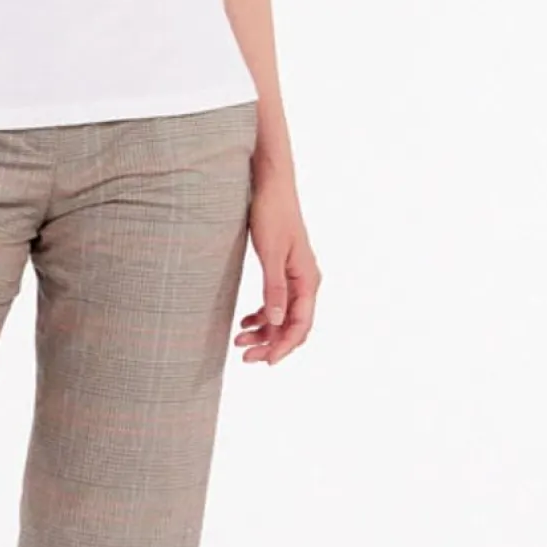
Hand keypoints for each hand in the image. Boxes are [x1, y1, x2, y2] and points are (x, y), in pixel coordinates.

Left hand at [237, 173, 319, 364]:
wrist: (270, 185)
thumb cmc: (272, 213)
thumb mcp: (270, 253)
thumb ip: (274, 289)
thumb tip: (277, 322)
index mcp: (307, 280)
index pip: (301, 324)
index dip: (284, 346)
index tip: (266, 361)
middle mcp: (306, 282)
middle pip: (293, 325)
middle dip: (271, 344)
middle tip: (245, 357)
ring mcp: (295, 277)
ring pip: (283, 317)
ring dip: (264, 333)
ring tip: (239, 342)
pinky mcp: (282, 271)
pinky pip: (276, 303)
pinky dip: (262, 316)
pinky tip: (245, 323)